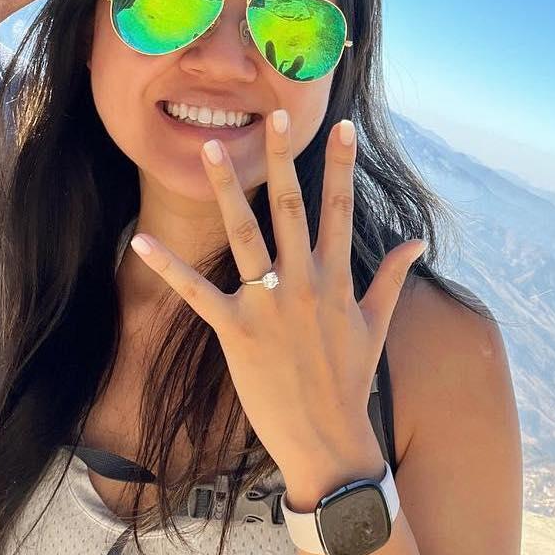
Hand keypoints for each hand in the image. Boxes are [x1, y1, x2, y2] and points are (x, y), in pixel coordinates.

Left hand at [128, 110, 424, 506]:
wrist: (328, 439)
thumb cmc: (350, 381)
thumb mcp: (376, 325)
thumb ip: (390, 278)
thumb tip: (414, 241)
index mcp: (337, 279)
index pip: (340, 210)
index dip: (341, 167)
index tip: (342, 127)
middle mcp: (305, 283)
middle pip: (292, 208)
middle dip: (282, 159)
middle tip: (273, 116)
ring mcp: (269, 306)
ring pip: (244, 235)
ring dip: (226, 190)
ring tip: (209, 148)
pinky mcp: (235, 332)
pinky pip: (196, 293)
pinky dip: (168, 267)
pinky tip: (139, 241)